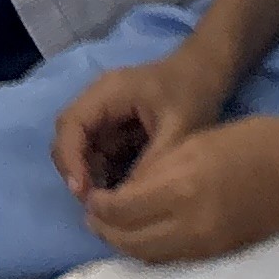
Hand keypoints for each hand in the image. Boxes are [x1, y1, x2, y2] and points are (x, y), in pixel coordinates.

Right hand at [52, 46, 234, 202]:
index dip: (70, 160)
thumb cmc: (193, 93)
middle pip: (70, 139)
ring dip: (92, 177)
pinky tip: (125, 192)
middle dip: (79, 172)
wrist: (208, 72)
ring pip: (83, 151)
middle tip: (97, 205)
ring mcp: (105, 116)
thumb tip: (125, 200)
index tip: (83, 193)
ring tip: (114, 203)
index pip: (71, 125)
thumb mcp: (179, 129)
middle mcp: (98, 102)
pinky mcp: (114, 129)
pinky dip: (106, 175)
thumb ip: (152, 163)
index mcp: (108, 92)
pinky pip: (100, 155)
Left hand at [80, 113, 278, 264]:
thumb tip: (126, 192)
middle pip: (129, 240)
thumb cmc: (256, 140)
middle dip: (105, 229)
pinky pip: (171, 258)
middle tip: (94, 215)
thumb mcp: (199, 142)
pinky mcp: (218, 254)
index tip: (92, 196)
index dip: (100, 207)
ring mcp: (205, 245)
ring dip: (125, 244)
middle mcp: (188, 224)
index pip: (122, 210)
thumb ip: (160, 170)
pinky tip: (145, 235)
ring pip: (148, 255)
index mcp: (182, 187)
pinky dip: (149, 250)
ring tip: (113, 227)